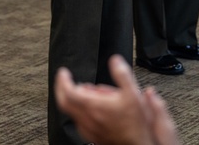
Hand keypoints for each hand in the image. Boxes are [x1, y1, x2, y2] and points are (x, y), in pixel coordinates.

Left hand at [54, 55, 178, 144]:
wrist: (137, 144)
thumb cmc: (135, 124)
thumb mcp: (132, 94)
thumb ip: (122, 75)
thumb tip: (115, 61)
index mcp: (94, 106)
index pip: (68, 92)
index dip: (63, 80)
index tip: (63, 73)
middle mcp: (87, 118)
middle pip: (64, 102)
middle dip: (62, 89)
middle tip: (65, 80)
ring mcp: (88, 128)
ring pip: (72, 112)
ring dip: (74, 99)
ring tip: (86, 92)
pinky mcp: (91, 135)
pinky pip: (79, 120)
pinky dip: (80, 110)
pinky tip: (92, 107)